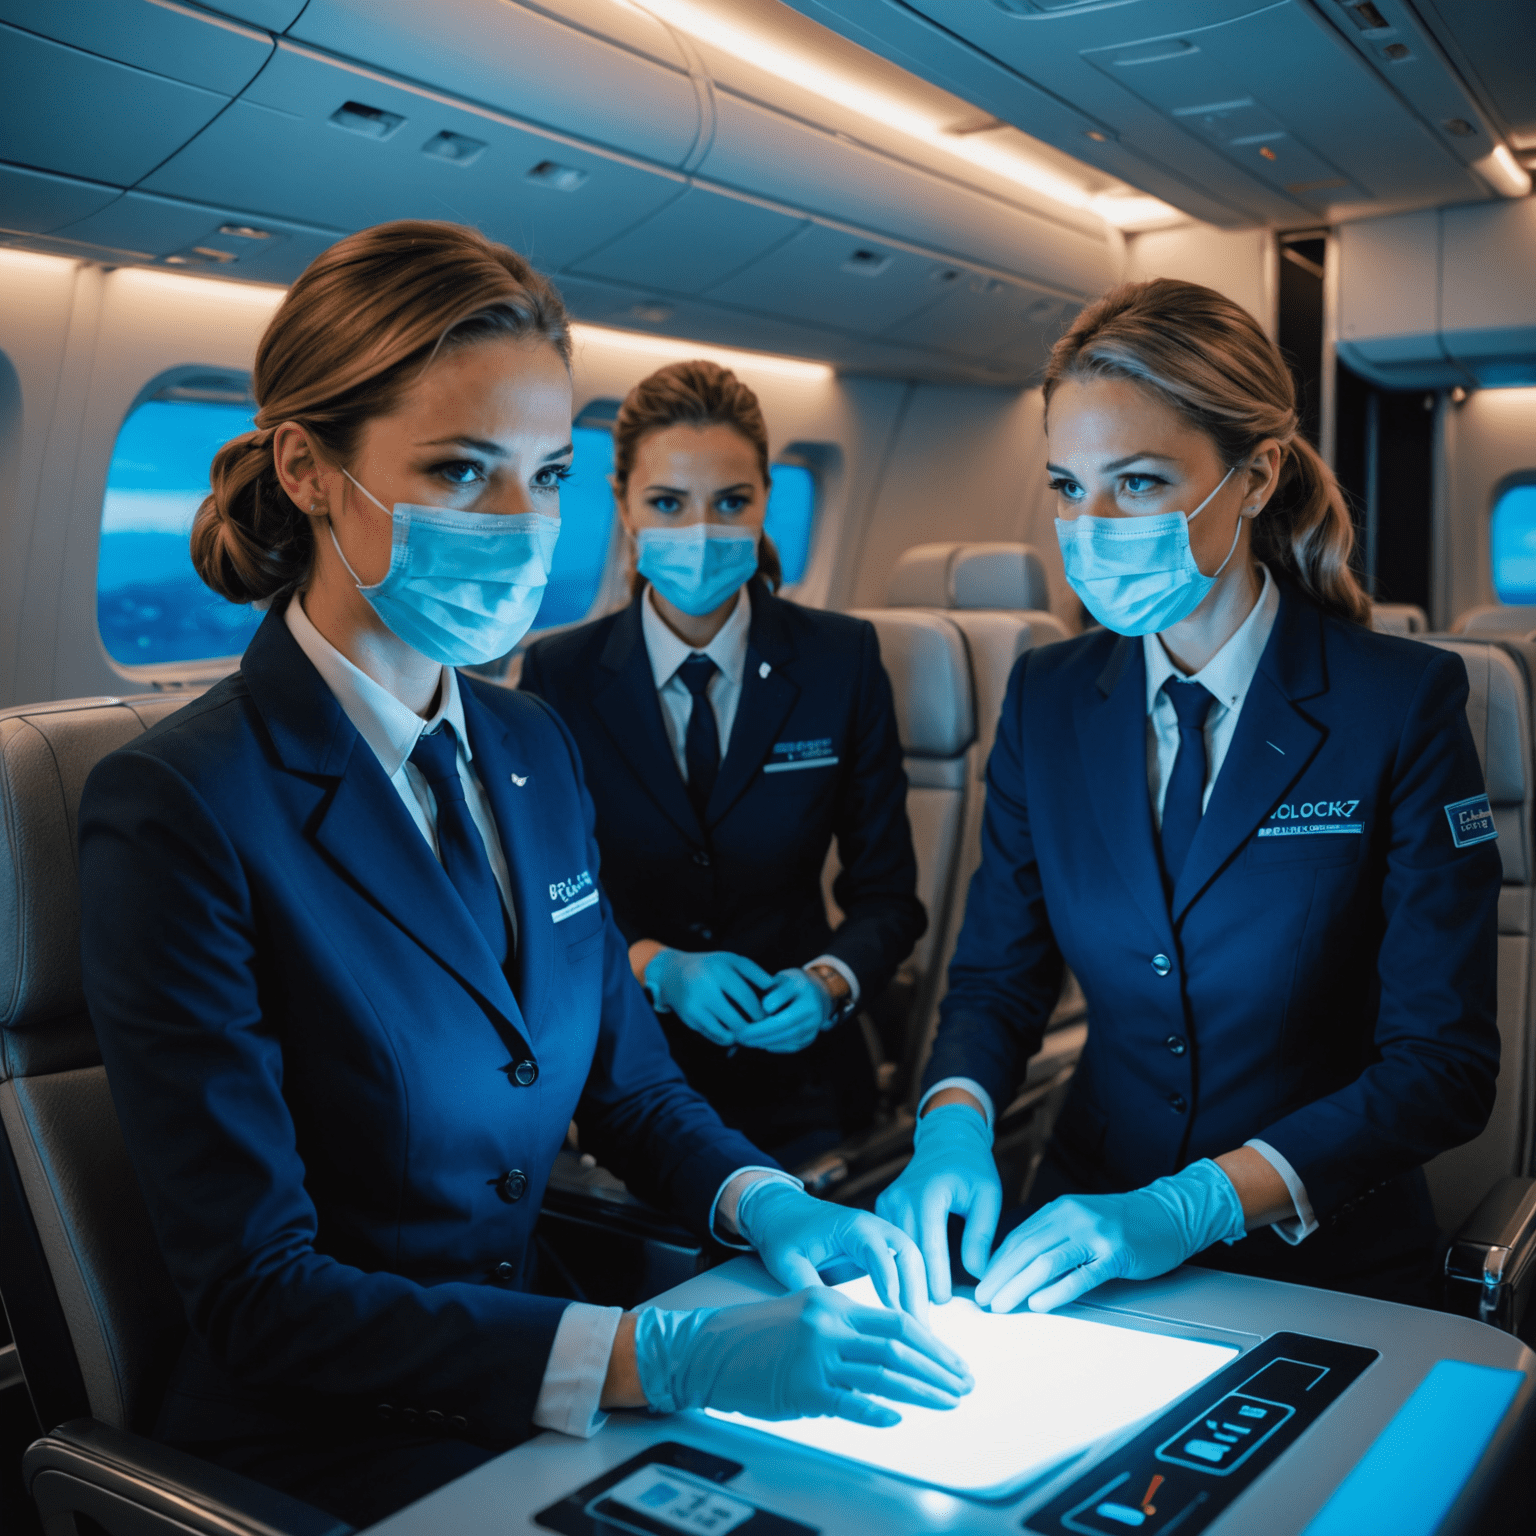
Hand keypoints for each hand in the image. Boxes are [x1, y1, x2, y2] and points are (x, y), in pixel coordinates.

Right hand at [632, 1289, 972, 1426]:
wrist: (707, 1349)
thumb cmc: (756, 1337)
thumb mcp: (805, 1315)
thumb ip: (845, 1330)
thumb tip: (890, 1354)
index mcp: (832, 1302)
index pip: (896, 1320)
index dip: (932, 1344)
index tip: (954, 1363)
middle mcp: (828, 1324)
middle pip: (899, 1344)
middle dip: (938, 1367)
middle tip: (963, 1384)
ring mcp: (816, 1356)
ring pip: (884, 1372)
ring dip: (922, 1390)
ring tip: (947, 1402)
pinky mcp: (802, 1387)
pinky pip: (850, 1401)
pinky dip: (878, 1410)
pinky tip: (897, 1417)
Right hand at [644, 950, 772, 1045]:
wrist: (672, 973)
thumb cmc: (710, 966)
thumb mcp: (732, 960)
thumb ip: (755, 973)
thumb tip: (774, 989)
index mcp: (718, 970)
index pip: (747, 998)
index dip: (761, 1011)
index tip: (770, 1016)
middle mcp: (704, 989)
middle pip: (738, 1021)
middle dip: (753, 1028)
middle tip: (762, 1029)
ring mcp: (694, 1007)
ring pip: (726, 1034)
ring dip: (741, 1036)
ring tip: (749, 1031)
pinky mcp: (689, 1020)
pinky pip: (715, 1037)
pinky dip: (728, 1038)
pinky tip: (733, 1031)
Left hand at [730, 968, 833, 1053]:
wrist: (817, 994)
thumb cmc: (790, 985)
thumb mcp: (780, 978)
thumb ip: (769, 989)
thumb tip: (758, 1007)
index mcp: (802, 987)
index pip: (783, 995)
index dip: (766, 1005)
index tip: (748, 1010)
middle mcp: (812, 1006)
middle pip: (787, 1021)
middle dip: (761, 1031)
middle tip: (741, 1034)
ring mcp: (815, 1024)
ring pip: (790, 1037)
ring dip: (766, 1041)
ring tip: (746, 1041)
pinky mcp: (811, 1037)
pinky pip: (793, 1046)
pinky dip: (775, 1046)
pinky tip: (760, 1044)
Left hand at [735, 1179, 929, 1321]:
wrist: (779, 1211)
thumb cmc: (782, 1234)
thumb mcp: (787, 1261)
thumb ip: (807, 1287)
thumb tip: (826, 1322)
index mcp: (852, 1226)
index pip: (881, 1255)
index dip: (891, 1286)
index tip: (897, 1318)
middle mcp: (873, 1227)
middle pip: (909, 1255)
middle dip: (916, 1293)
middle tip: (920, 1332)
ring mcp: (880, 1236)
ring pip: (913, 1262)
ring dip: (919, 1294)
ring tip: (922, 1333)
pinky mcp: (879, 1248)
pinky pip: (904, 1267)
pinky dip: (912, 1291)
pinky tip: (912, 1321)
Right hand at [875, 1104, 1000, 1303]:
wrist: (946, 1137)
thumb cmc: (971, 1167)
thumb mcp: (987, 1196)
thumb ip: (980, 1236)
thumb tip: (977, 1277)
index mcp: (927, 1195)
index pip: (930, 1247)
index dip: (936, 1280)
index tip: (944, 1307)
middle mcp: (900, 1199)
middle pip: (906, 1255)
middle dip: (916, 1290)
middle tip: (924, 1326)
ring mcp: (886, 1202)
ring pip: (893, 1251)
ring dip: (903, 1281)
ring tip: (913, 1315)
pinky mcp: (881, 1207)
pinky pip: (888, 1242)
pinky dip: (897, 1265)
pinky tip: (903, 1291)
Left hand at [975, 1160, 1244, 1313]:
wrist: (1169, 1212)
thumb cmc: (1123, 1223)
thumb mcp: (1082, 1220)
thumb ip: (1054, 1237)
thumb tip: (1018, 1266)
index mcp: (1059, 1210)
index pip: (1018, 1237)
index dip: (996, 1262)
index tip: (979, 1284)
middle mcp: (1072, 1217)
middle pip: (1026, 1249)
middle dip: (999, 1277)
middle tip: (981, 1301)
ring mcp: (1095, 1234)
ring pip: (1047, 1261)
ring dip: (1018, 1285)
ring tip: (1000, 1305)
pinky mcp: (1116, 1253)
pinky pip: (1081, 1274)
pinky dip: (1057, 1290)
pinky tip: (1039, 1303)